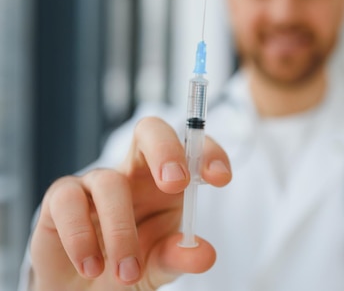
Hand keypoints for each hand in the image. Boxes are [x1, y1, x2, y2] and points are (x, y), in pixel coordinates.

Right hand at [30, 117, 231, 290]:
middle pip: (149, 131)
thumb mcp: (161, 264)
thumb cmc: (131, 266)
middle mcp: (135, 172)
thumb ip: (180, 256)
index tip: (220, 177)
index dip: (208, 153)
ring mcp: (97, 182)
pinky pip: (68, 201)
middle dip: (165, 150)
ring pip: (110, 181)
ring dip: (120, 231)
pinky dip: (81, 237)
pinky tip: (91, 267)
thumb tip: (205, 255)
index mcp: (168, 181)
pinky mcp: (61, 199)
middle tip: (175, 184)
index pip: (191, 149)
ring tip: (127, 274)